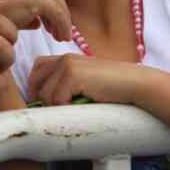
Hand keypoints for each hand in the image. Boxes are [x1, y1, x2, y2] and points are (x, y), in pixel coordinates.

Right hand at [0, 0, 71, 40]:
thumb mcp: (5, 18)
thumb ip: (22, 17)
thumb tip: (37, 23)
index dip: (51, 11)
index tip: (52, 29)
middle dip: (59, 17)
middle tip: (61, 35)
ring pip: (57, 4)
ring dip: (63, 22)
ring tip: (61, 38)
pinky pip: (57, 12)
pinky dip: (63, 25)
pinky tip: (61, 38)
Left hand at [28, 54, 145, 105]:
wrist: (134, 84)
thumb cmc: (112, 89)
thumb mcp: (85, 82)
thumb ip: (65, 85)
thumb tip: (41, 103)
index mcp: (65, 59)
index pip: (36, 69)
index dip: (36, 87)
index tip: (46, 103)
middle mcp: (64, 58)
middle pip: (35, 81)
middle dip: (41, 98)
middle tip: (56, 110)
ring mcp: (67, 65)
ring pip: (44, 94)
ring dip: (57, 106)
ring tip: (75, 107)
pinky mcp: (72, 75)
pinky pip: (56, 99)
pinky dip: (67, 107)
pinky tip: (82, 105)